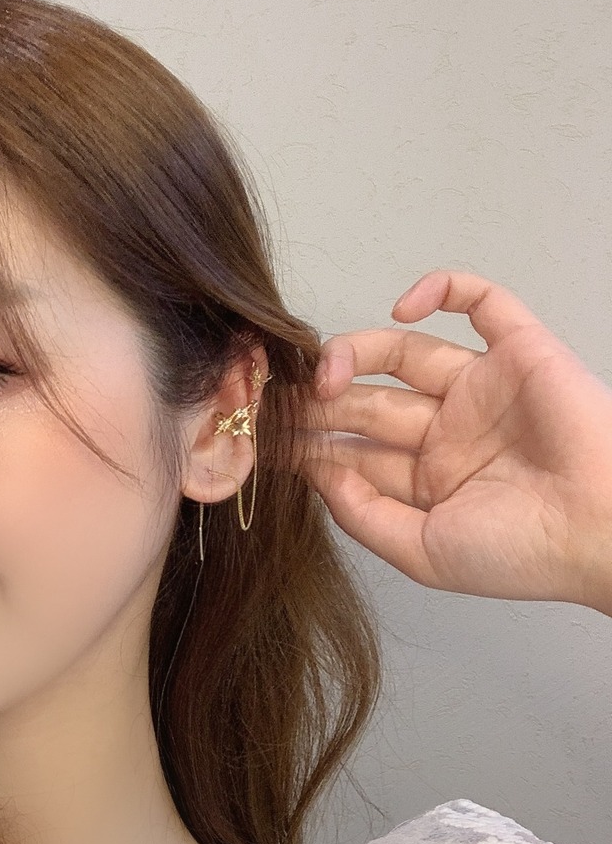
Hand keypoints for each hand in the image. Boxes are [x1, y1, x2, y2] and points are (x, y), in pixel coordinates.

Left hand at [299, 270, 611, 612]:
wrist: (604, 531)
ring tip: (324, 371)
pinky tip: (401, 308)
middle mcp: (447, 431)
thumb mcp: (422, 551)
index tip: (265, 438)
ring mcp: (481, 389)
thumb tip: (317, 476)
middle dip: (319, 402)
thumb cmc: (523, 553)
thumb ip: (363, 515)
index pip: (352, 451)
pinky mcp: (521, 353)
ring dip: (357, 352)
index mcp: (425, 480)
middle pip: (366, 403)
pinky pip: (483, 303)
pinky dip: (444, 290)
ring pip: (404, 352)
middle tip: (279, 400)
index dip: (308, 442)